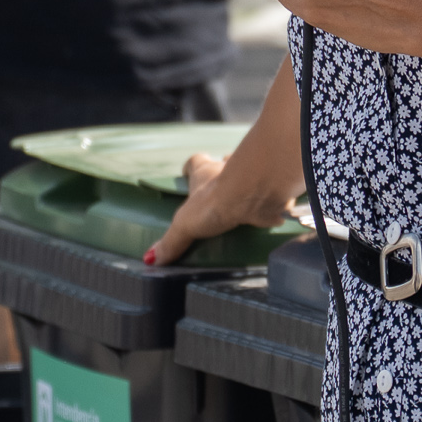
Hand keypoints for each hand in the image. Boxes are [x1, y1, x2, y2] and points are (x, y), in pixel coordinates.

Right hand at [142, 150, 299, 266]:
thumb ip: (171, 241)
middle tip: (218, 198)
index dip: (191, 167)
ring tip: (241, 210)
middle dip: (222, 178)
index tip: (188, 172)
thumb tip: (152, 259)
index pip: (195, 162)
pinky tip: (263, 219)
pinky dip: (266, 206)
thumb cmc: (216, 201)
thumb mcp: (185, 224)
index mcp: (204, 172)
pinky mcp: (269, 191)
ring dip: (246, 190)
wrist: (256, 194)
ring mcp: (251, 178)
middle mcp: (228, 170)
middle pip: (223, 167)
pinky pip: (267, 196)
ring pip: (247, 178)